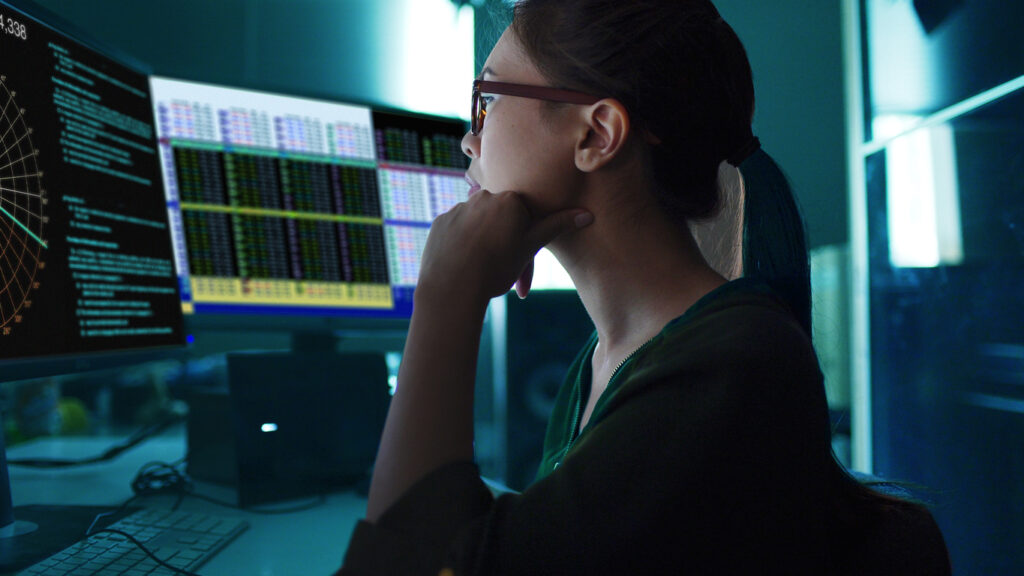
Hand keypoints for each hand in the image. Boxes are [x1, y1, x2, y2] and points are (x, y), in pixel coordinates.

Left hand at [417, 189, 592, 305]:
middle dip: (504, 239)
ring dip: (483, 241)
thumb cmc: (497, 268)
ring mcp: (458, 209)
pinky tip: (464, 265)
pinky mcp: (440, 223)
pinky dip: (462, 245)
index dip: (525, 237)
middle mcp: (482, 197)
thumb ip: (556, 226)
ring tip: (482, 270)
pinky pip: (457, 231)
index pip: (524, 213)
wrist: (453, 286)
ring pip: (478, 224)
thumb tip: (587, 215)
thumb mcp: (530, 247)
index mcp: (509, 200)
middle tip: (502, 269)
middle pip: (499, 217)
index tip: (520, 258)